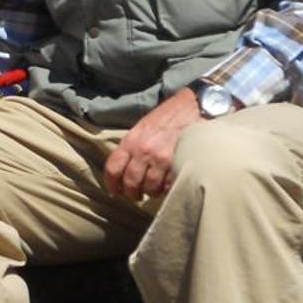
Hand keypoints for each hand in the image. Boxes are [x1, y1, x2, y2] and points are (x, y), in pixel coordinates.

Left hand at [103, 86, 204, 200]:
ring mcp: (160, 158)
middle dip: (133, 193)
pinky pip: (168, 184)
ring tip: (154, 190)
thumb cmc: (165, 118)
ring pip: (150, 187)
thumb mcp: (141, 129)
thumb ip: (131, 147)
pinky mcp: (177, 162)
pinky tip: (167, 184)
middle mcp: (143, 151)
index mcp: (130, 141)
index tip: (116, 192)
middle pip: (131, 182)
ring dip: (151, 192)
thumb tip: (123, 169)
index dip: (112, 184)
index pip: (113, 168)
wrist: (190, 107)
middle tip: (137, 195)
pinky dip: (167, 188)